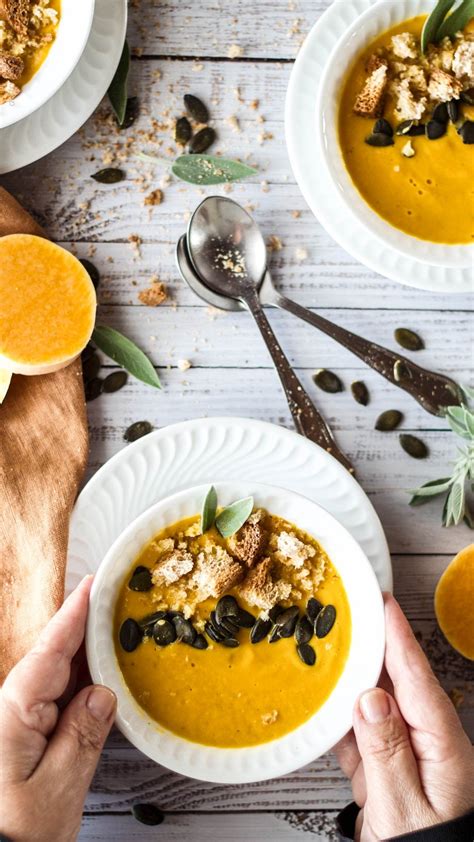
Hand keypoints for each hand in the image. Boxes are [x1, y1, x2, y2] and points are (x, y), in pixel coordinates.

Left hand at [0, 576, 115, 841]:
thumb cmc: (13, 836)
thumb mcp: (54, 791)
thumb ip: (81, 737)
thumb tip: (103, 694)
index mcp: (14, 713)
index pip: (50, 650)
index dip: (74, 613)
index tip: (94, 583)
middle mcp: (12, 712)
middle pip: (54, 657)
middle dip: (84, 628)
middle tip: (117, 600)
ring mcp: (18, 725)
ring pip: (58, 678)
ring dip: (85, 656)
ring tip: (116, 633)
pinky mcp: (26, 740)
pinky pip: (58, 701)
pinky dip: (81, 686)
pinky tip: (99, 682)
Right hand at [336, 594, 473, 840]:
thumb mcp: (403, 808)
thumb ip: (386, 752)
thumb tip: (370, 697)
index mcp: (442, 748)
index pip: (418, 680)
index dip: (399, 638)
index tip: (383, 603)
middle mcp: (425, 746)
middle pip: (397, 684)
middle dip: (375, 647)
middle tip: (352, 612)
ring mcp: (404, 758)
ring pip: (374, 707)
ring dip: (352, 679)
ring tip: (332, 647)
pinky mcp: (383, 775)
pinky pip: (359, 735)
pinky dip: (340, 718)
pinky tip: (322, 702)